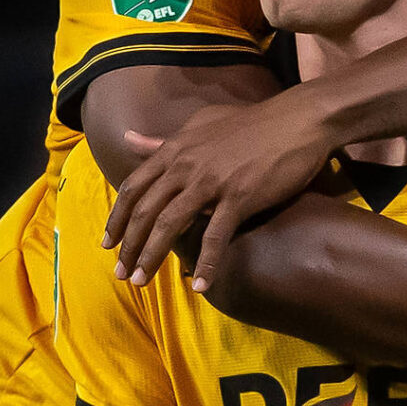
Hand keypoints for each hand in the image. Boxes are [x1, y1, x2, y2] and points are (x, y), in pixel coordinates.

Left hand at [104, 94, 340, 290]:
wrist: (298, 119)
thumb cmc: (252, 122)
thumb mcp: (201, 124)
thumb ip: (163, 140)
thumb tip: (128, 139)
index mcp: (175, 150)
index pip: (133, 187)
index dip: (117, 218)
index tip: (108, 243)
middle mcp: (186, 166)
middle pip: (145, 211)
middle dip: (129, 246)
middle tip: (121, 273)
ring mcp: (211, 182)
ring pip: (169, 225)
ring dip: (151, 257)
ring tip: (141, 282)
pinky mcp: (240, 196)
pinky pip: (216, 236)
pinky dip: (207, 263)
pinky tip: (200, 286)